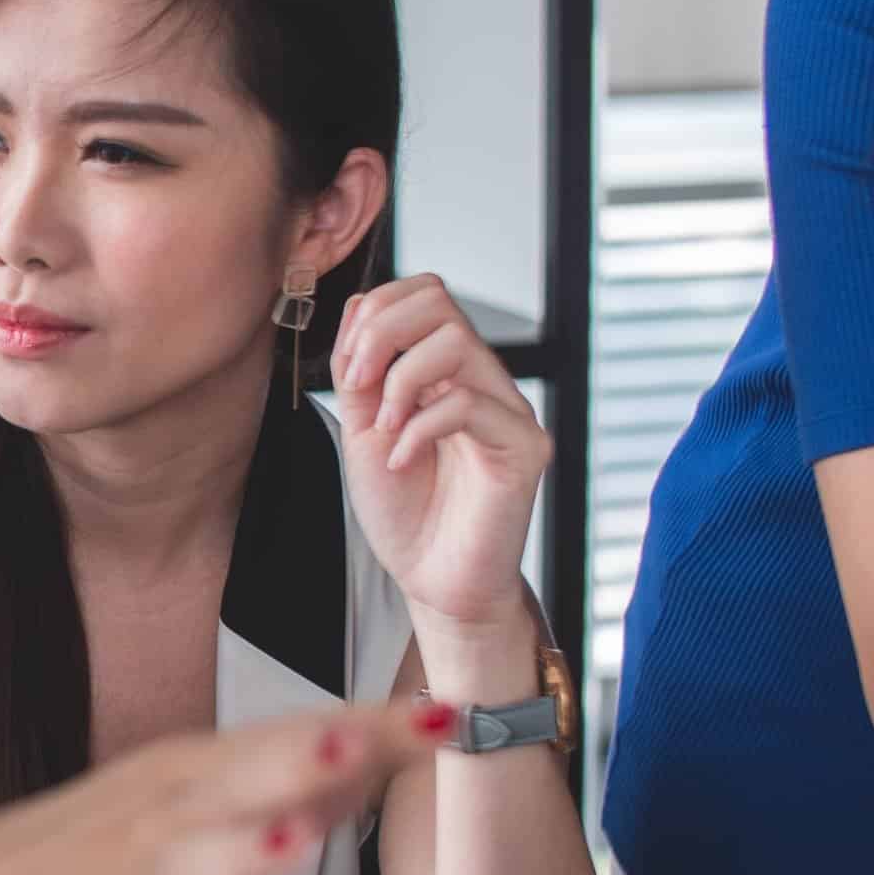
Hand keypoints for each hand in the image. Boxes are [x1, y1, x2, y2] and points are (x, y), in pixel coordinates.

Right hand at [0, 697, 448, 874]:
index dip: (371, 728)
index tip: (447, 715)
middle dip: (297, 760)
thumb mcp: (169, 797)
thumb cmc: (82, 855)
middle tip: (357, 738)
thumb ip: (273, 782)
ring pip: (189, 874)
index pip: (289, 739)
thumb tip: (376, 752)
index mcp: (183, 776)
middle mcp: (160, 824)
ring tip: (289, 842)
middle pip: (239, 783)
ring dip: (239, 856)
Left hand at [327, 275, 550, 632]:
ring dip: (400, 380)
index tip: (348, 369)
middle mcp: (483, 379)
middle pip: (440, 299)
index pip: (423, 294)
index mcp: (445, 370)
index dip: (376, 312)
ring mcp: (508, 410)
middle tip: (359, 387)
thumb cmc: (404, 510)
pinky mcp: (525, 448)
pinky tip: (401, 461)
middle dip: (382, 334)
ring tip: (383, 429)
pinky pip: (470, 404)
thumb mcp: (363, 429)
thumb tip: (360, 306)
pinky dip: (418, 428)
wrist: (432, 580)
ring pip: (457, 342)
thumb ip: (361, 371)